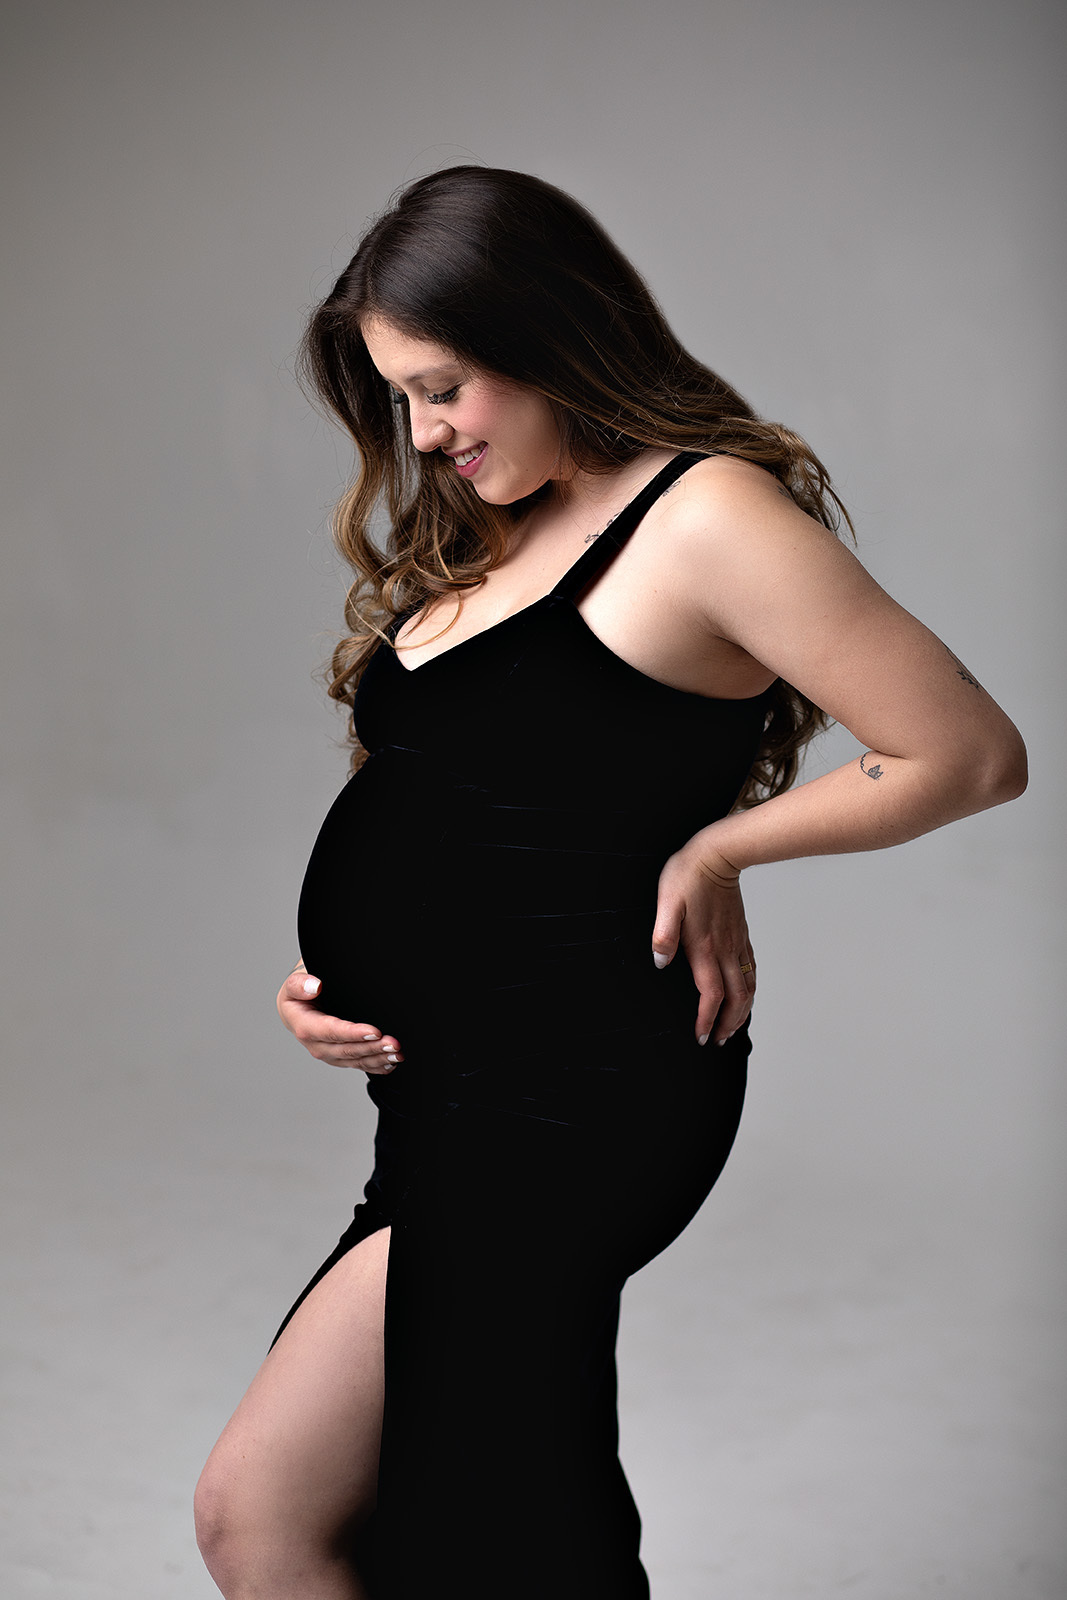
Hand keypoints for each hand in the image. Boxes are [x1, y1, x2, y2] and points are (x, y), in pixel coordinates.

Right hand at [276, 963, 403, 1074]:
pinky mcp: (340, 1058)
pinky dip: (376, 1066)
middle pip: (347, 1050)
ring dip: (378, 1058)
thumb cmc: (299, 995)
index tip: (374, 1032)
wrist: (298, 1008)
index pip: (331, 1032)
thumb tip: (315, 986)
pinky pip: (359, 1065)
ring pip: (356, 1060)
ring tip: (397, 1053)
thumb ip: (299, 984)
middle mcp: (317, 1046)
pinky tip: (390, 1063)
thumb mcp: (293, 984)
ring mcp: (330, 1054)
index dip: (353, 1034)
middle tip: (394, 1043)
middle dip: (372, 1048)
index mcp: (305, 1027)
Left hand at [652, 832, 756, 1045]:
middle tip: (718, 1040)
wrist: (717, 854)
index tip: (701, 1036)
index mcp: (705, 947)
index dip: (707, 1019)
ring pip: (748, 986)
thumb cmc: (688, 876)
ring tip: (733, 1026)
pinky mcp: (741, 934)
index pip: (711, 995)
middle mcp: (725, 950)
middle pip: (736, 998)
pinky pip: (751, 969)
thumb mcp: (666, 903)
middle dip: (729, 1024)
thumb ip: (663, 934)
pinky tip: (744, 995)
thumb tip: (661, 962)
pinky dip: (750, 990)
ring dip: (742, 1011)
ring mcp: (736, 943)